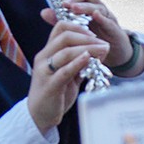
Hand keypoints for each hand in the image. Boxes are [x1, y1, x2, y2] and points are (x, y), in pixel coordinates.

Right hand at [23, 14, 107, 130]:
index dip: (78, 26)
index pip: (60, 28)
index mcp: (47, 52)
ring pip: (65, 52)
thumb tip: (102, 49)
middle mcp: (43, 58)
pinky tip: (88, 58)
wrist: (39, 116)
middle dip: (87, 37)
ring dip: (88, 48)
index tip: (94, 34)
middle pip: (64, 37)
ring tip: (103, 50)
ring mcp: (44, 71)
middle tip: (103, 43)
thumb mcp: (70, 74)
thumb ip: (82, 62)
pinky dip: (77, 63)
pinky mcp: (49, 86)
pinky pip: (64, 71)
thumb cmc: (56, 94)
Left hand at [54, 0, 138, 71]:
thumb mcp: (73, 25)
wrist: (111, 49)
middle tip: (64, 2)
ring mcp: (105, 14)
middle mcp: (95, 4)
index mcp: (84, 1)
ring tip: (73, 9)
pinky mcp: (112, 26)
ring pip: (96, 3)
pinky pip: (108, 19)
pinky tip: (95, 16)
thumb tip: (43, 12)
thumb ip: (59, 18)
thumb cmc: (91, 34)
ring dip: (84, 5)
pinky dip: (101, 16)